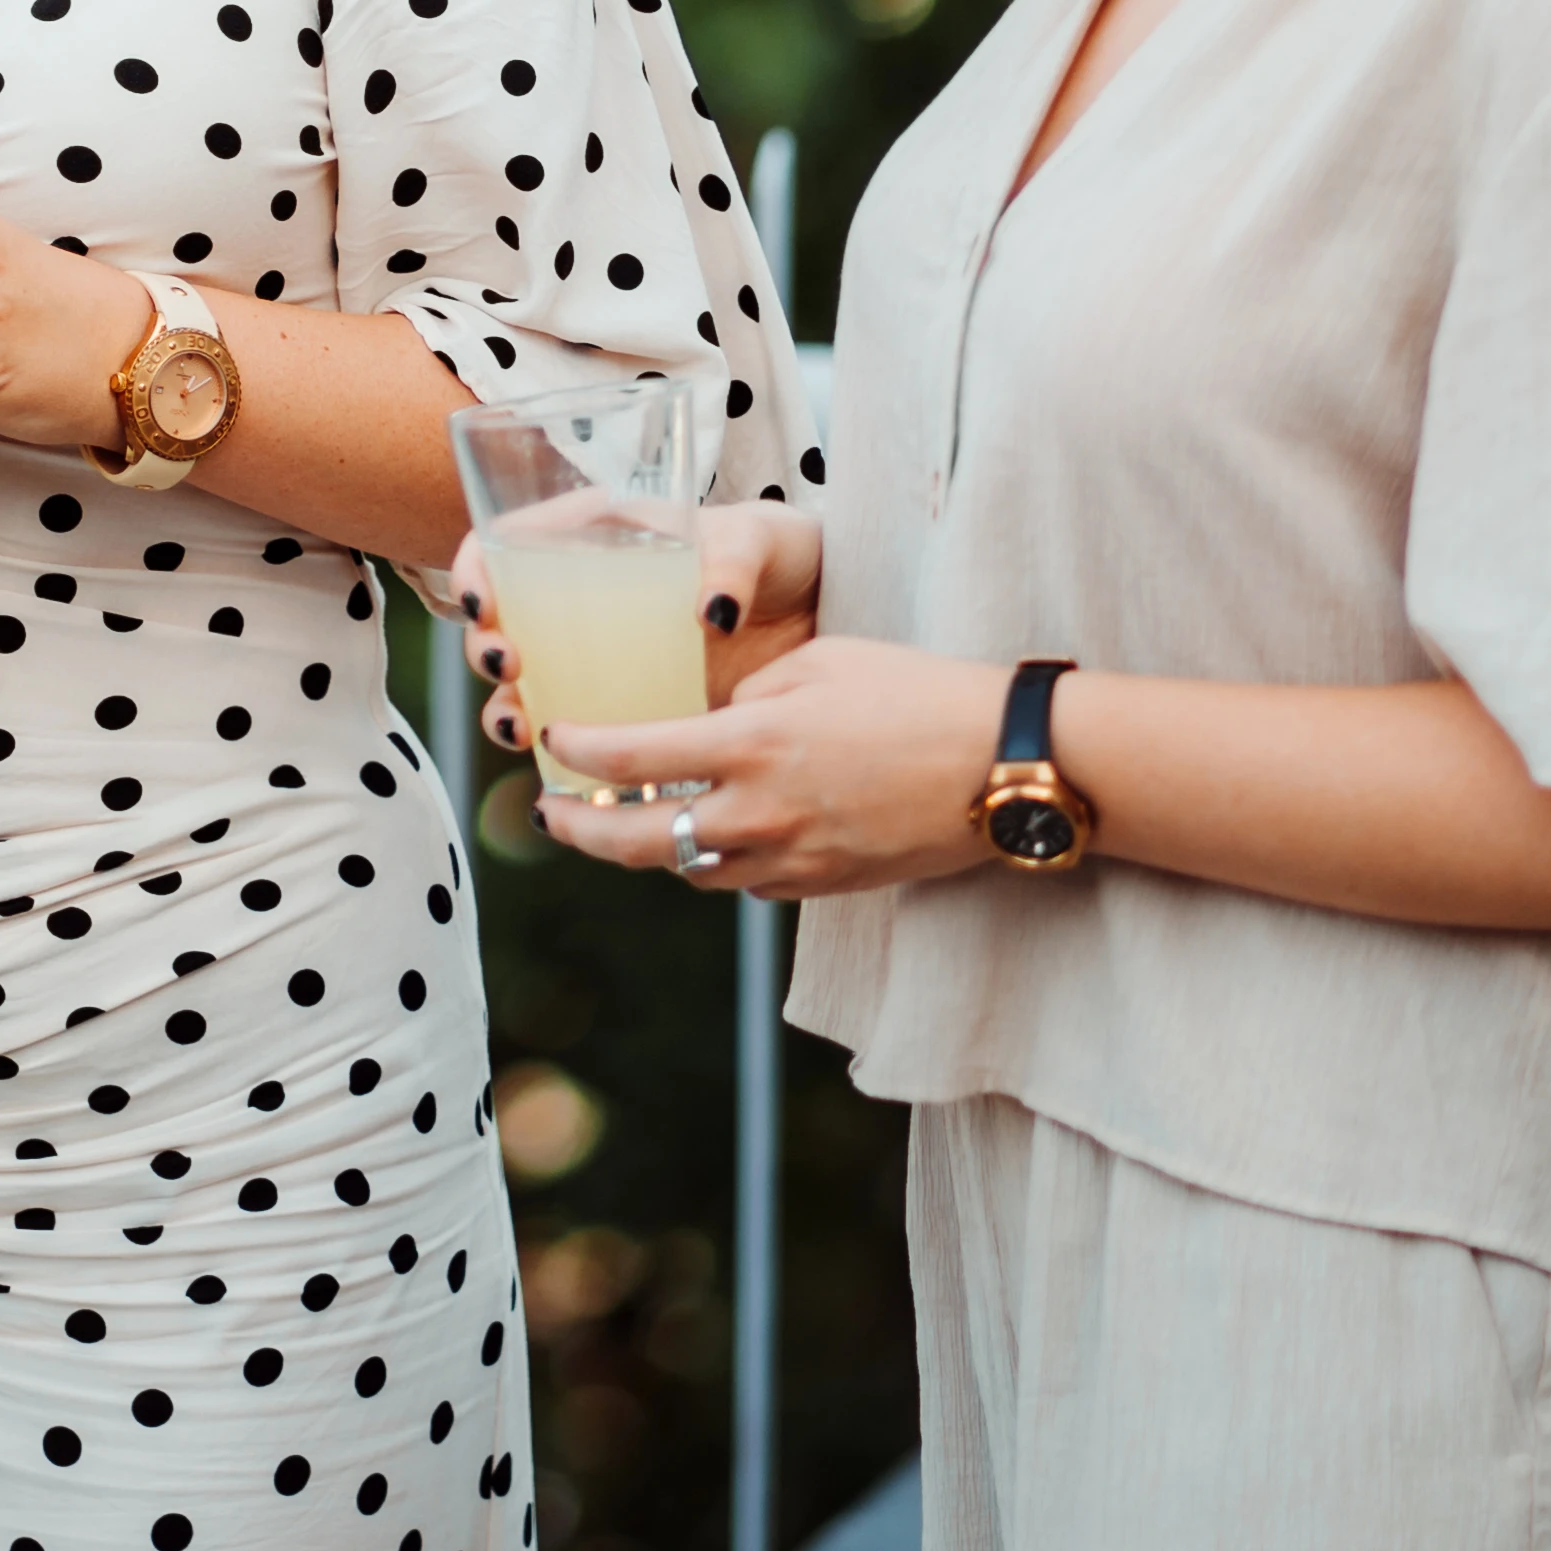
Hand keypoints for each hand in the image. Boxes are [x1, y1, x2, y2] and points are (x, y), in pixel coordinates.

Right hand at [441, 497, 822, 738]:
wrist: (823, 616)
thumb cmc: (783, 555)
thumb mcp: (763, 539)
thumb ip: (735, 561)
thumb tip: (710, 612)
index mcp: (596, 539)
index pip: (505, 543)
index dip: (476, 572)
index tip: (485, 605)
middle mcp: (584, 603)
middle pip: (500, 626)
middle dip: (485, 652)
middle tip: (511, 668)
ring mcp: (602, 663)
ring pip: (525, 692)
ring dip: (506, 713)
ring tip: (523, 732)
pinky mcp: (629, 714)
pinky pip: (577, 743)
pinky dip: (561, 764)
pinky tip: (567, 779)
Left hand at [517, 634, 1006, 898]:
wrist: (1001, 765)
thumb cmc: (915, 693)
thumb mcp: (818, 664)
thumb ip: (748, 696)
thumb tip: (710, 724)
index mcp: (752, 744)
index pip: (632, 759)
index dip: (576, 753)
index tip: (549, 740)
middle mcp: (761, 813)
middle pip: (638, 841)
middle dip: (581, 830)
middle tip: (549, 814)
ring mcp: (793, 860)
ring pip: (691, 870)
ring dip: (650, 849)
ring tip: (626, 823)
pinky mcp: (824, 886)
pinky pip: (748, 883)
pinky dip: (719, 861)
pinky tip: (715, 833)